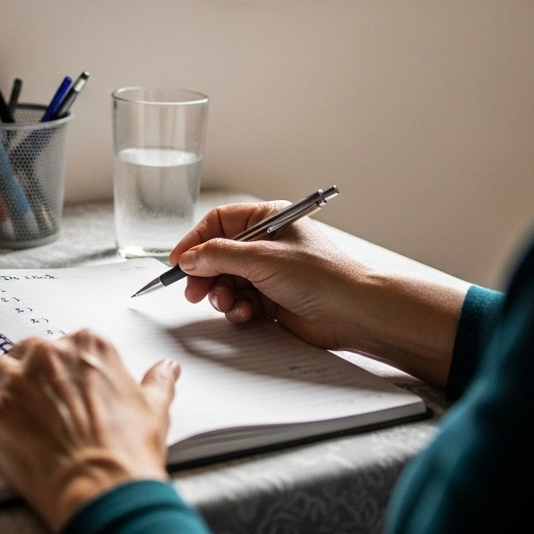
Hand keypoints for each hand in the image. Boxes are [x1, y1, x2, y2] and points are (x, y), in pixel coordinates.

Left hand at [0, 331, 179, 531]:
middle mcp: (50, 356)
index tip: (58, 380)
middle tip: (29, 395)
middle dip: (23, 372)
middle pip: (23, 353)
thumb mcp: (153, 409)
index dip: (57, 365)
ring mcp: (18, 383)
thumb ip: (156, 382)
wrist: (104, 488)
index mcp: (89, 347)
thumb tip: (167, 370)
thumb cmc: (126, 452)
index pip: (62, 343)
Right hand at [168, 202, 467, 387]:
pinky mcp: (274, 299)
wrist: (355, 312)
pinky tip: (247, 314)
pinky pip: (243, 301)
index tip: (178, 262)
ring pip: (228, 281)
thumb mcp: (262, 258)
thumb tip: (189, 258)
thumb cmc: (322, 275)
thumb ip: (219, 256)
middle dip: (206, 274)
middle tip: (195, 291)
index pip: (219, 223)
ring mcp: (271, 272)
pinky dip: (239, 309)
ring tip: (229, 303)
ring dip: (222, 294)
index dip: (195, 241)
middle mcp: (268, 243)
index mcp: (268, 219)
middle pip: (219, 255)